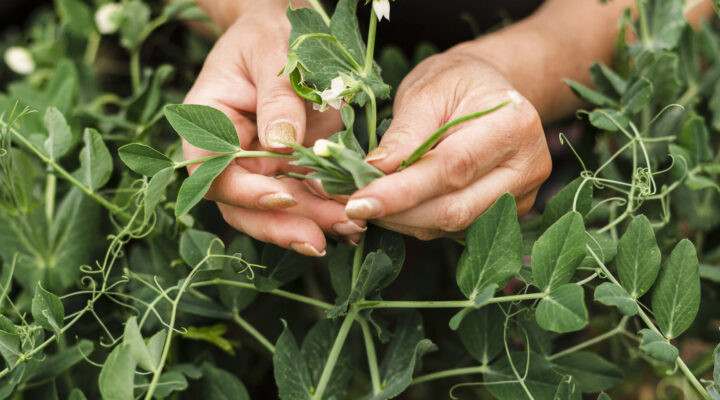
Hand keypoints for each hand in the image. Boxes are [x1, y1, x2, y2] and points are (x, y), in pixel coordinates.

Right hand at [183, 0, 364, 256]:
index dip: (244, 194)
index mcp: (209, 123)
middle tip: (320, 238)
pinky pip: (308, 197)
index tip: (283, 197)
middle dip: (282, 224)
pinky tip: (354, 222)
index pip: (212, 172)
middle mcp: (231, 153)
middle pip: (244, 205)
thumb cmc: (270, 29)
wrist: (287, 27)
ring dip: (312, 224)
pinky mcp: (294, 167)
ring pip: (279, 209)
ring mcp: (263, 164)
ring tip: (350, 228)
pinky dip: (329, 211)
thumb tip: (281, 145)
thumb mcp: (272, 49)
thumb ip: (276, 96)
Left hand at [344, 49, 551, 239]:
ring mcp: (521, 196)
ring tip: (368, 204)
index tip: (358, 201)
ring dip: (403, 221)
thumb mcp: (427, 91)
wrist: (489, 91)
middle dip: (397, 213)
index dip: (401, 191)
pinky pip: (455, 229)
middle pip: (454, 209)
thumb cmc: (457, 82)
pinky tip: (395, 207)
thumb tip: (372, 173)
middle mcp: (527, 167)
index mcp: (513, 126)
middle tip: (352, 206)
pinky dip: (418, 222)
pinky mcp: (506, 213)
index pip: (452, 169)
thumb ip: (404, 134)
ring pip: (452, 226)